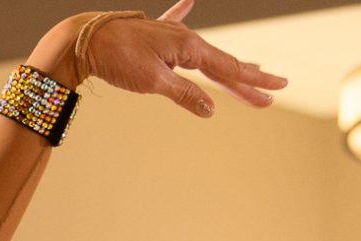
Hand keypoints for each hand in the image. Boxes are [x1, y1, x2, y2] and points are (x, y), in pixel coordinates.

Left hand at [72, 2, 285, 117]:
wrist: (84, 39)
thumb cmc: (118, 59)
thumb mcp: (153, 82)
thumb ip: (184, 95)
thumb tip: (210, 109)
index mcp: (190, 49)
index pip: (229, 70)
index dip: (252, 83)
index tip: (275, 91)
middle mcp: (185, 39)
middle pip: (222, 64)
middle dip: (246, 81)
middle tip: (270, 95)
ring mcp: (170, 35)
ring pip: (206, 52)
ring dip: (228, 63)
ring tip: (251, 68)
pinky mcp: (152, 34)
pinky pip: (174, 22)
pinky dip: (183, 13)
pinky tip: (190, 0)